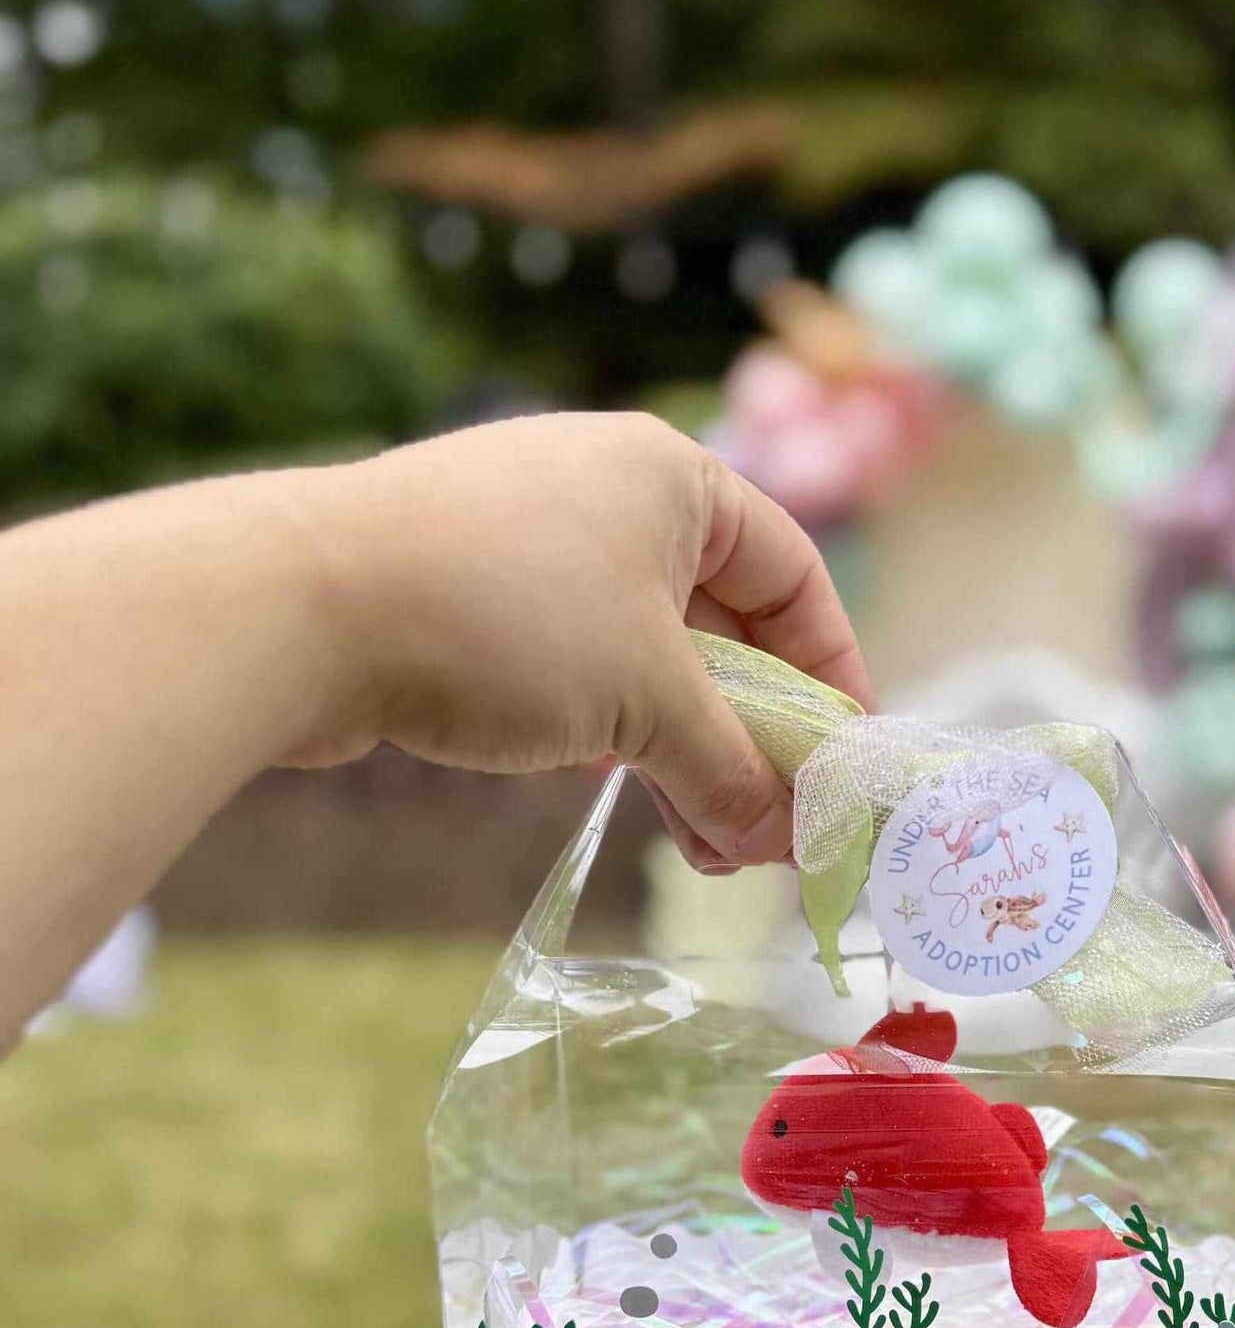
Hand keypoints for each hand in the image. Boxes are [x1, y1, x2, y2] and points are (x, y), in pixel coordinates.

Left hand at [283, 412, 870, 868]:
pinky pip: (576, 666)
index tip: (843, 761)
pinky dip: (615, 735)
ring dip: (686, 754)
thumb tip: (776, 838)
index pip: (792, 574)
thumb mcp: (647, 702)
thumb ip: (729, 769)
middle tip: (774, 828)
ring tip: (709, 849)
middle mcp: (606, 493)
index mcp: (672, 478)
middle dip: (754, 736)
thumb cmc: (503, 620)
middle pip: (722, 624)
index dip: (831, 672)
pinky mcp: (466, 595)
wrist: (298, 606)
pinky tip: (631, 804)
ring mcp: (531, 542)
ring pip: (645, 657)